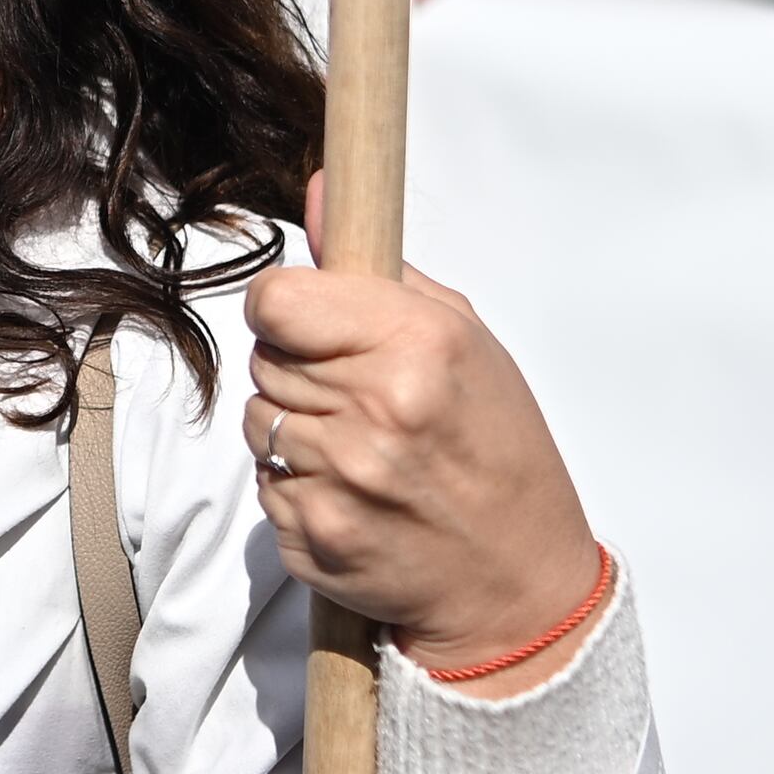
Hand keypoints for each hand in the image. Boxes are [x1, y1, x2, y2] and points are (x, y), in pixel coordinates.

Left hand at [245, 182, 606, 697]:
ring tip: (361, 445)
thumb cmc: (499, 451)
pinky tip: (354, 492)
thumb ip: (380, 270)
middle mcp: (374, 413)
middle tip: (360, 395)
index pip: (277, 299)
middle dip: (300, 368)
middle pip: (264, 358)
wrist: (516, 580)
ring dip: (295, 427)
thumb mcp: (464, 339)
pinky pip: (265, 484)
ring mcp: (339, 481)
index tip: (308, 320)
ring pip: (257, 420)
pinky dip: (298, 485)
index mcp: (416, 348)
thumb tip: (321, 193)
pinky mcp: (312, 537)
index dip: (286, 306)